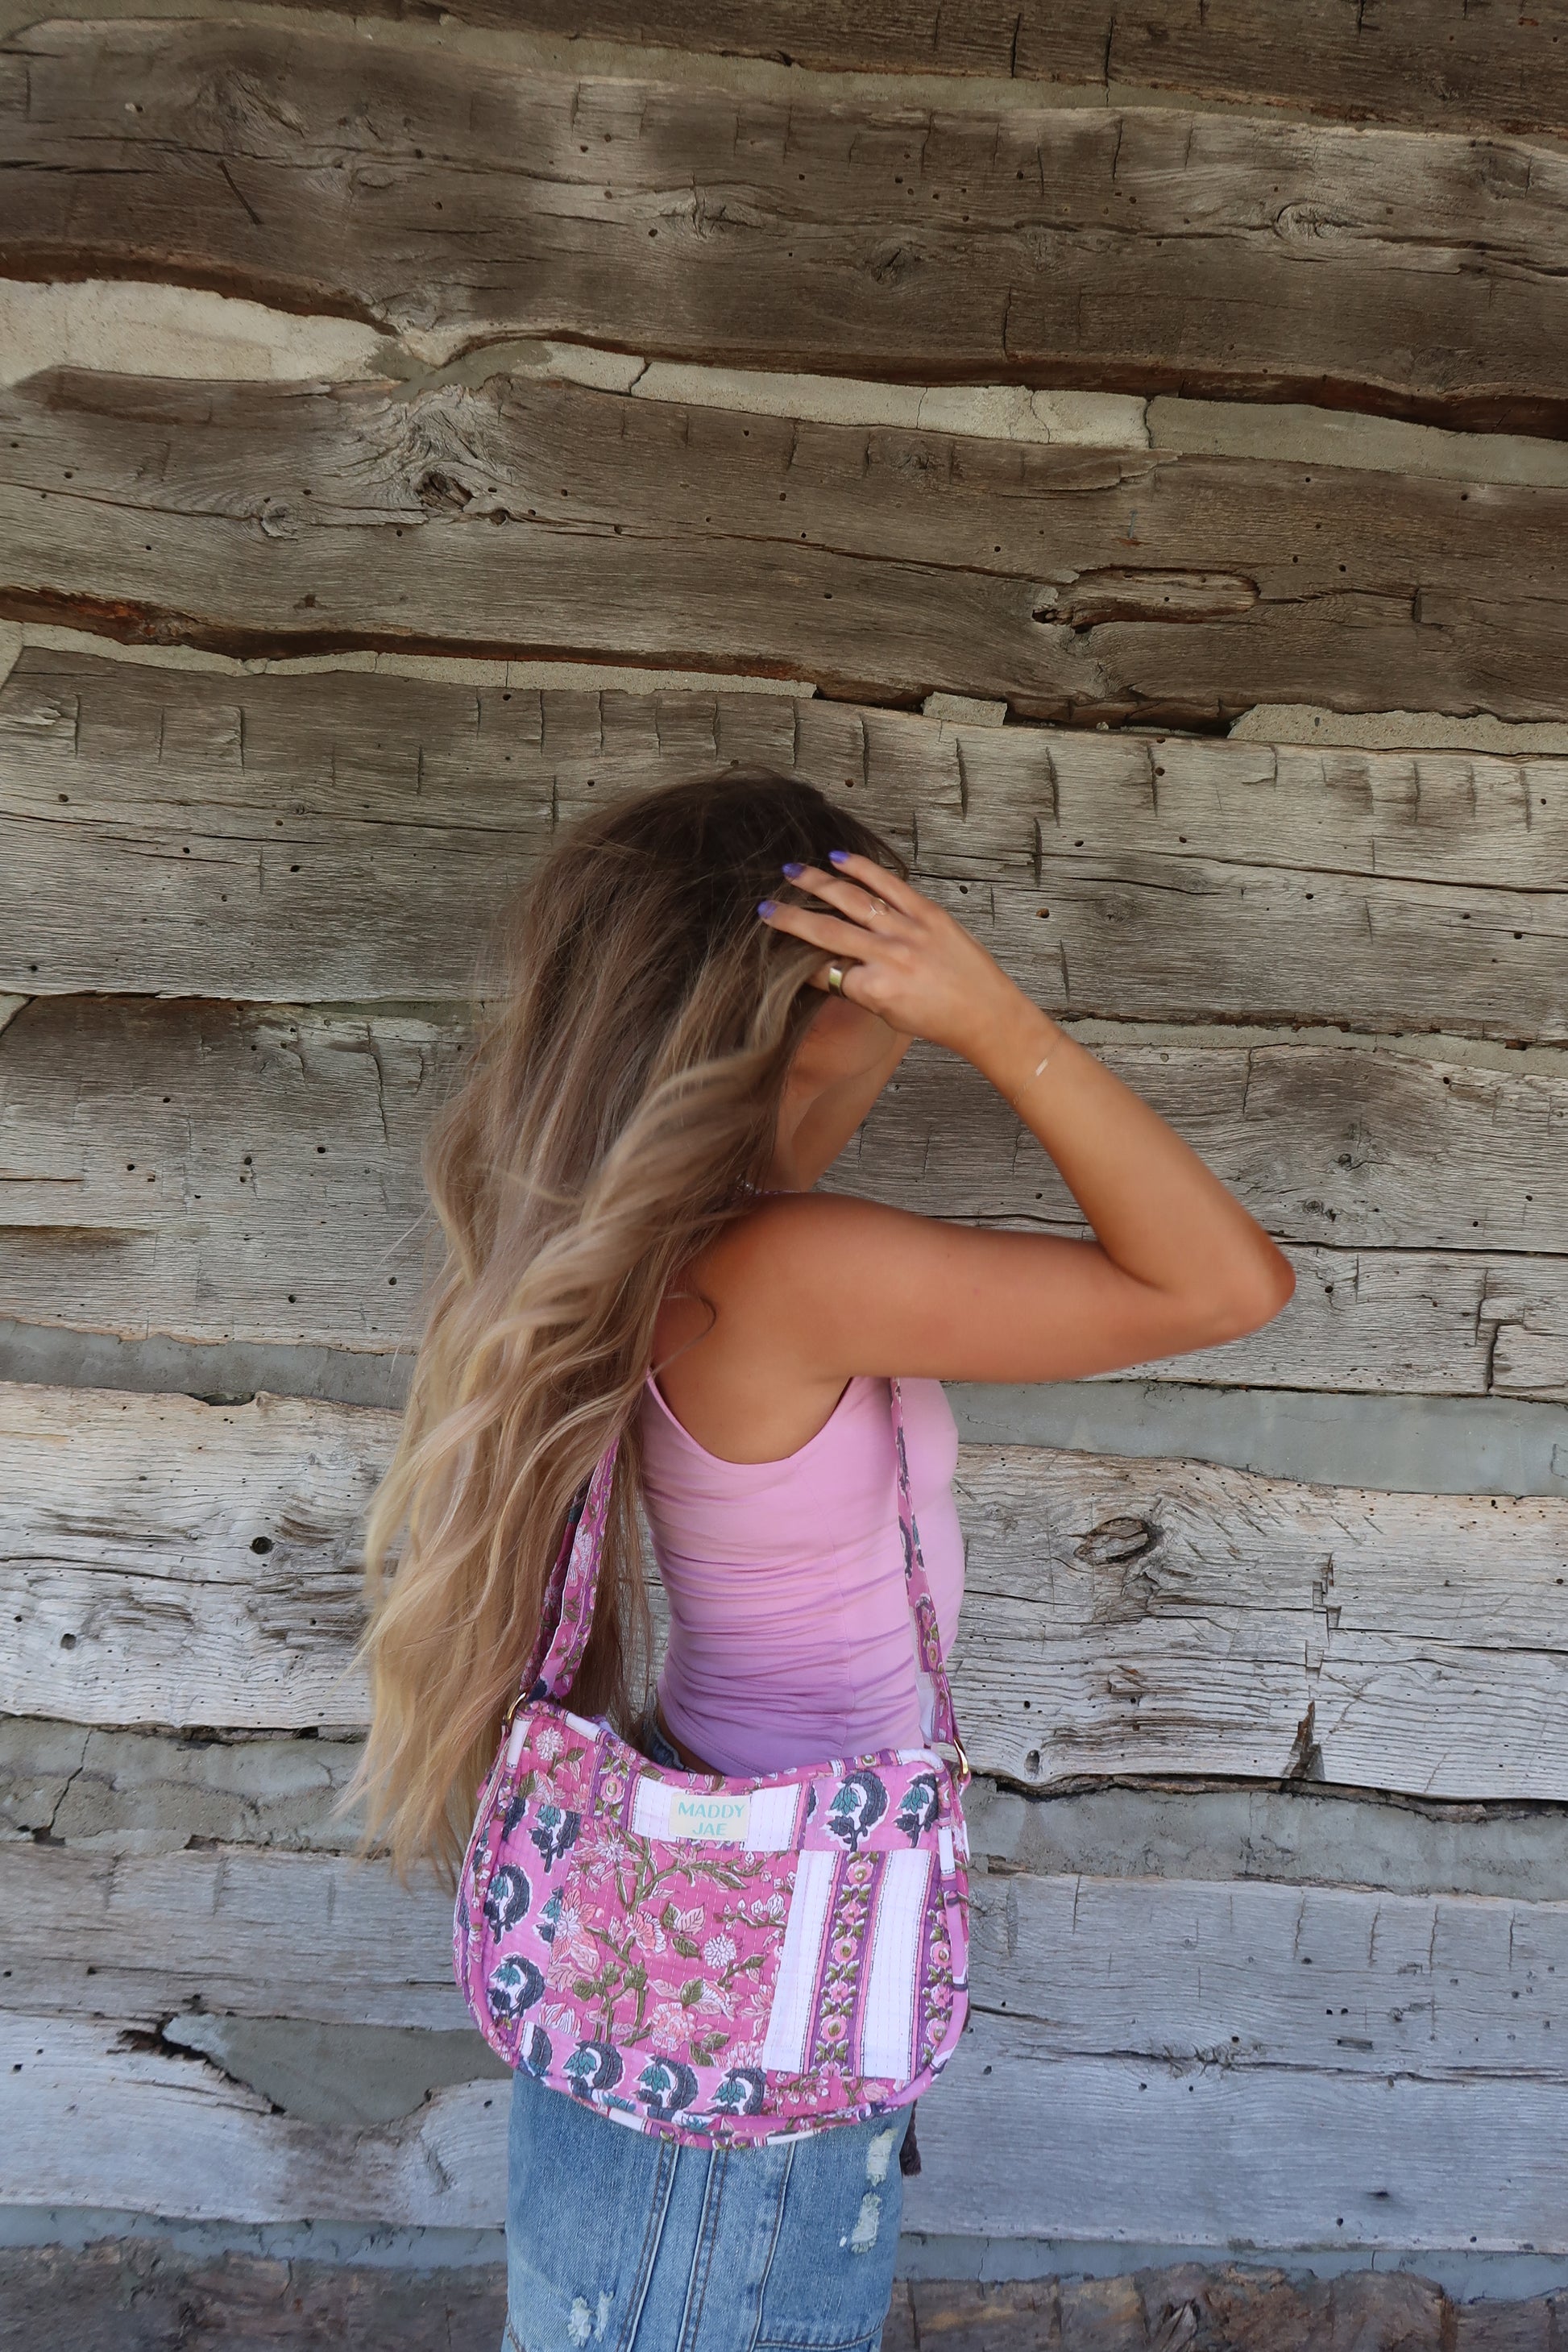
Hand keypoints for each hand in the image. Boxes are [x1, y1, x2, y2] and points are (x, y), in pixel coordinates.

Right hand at [757, 851, 1031, 1061]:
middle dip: (790, 918)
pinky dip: (863, 869)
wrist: (985, 1012)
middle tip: (764, 907)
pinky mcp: (928, 913)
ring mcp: (908, 931)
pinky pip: (889, 885)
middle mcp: (887, 957)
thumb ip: (857, 988)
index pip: (822, 970)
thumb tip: (828, 964)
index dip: (797, 961)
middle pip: (825, 931)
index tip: (778, 949)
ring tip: (791, 872)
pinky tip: (838, 859)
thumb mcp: (886, 1015)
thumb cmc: (937, 1021)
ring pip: (851, 900)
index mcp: (874, 990)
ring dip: (817, 883)